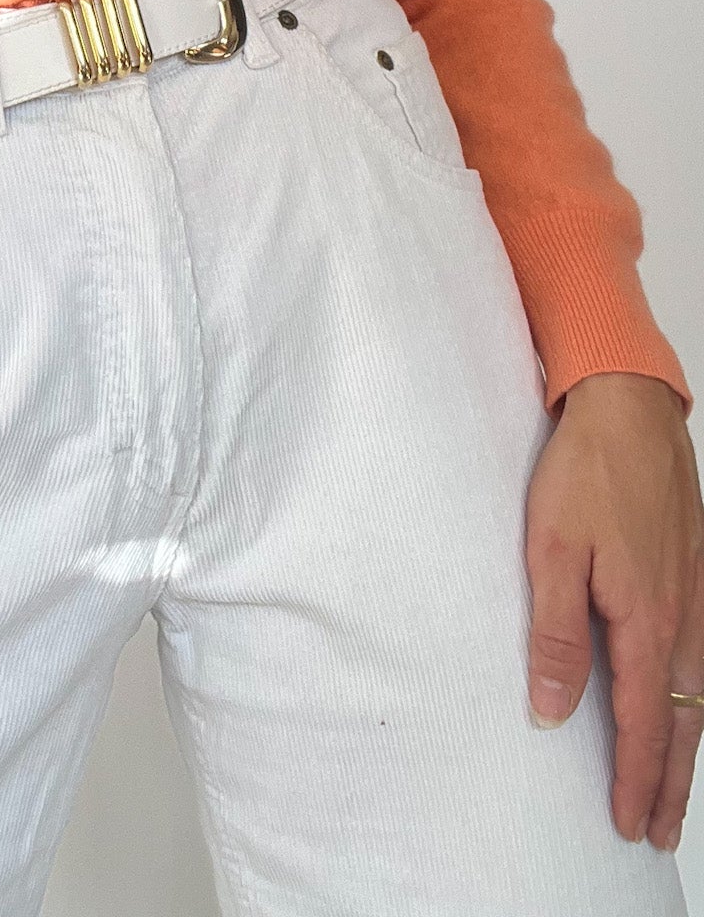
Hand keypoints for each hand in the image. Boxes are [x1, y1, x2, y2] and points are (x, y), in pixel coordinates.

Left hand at [525, 372, 703, 851]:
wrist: (628, 408)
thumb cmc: (585, 471)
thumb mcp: (551, 551)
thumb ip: (556, 635)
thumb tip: (555, 712)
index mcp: (645, 619)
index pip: (645, 723)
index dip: (637, 778)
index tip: (630, 823)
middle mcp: (682, 616)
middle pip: (682, 721)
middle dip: (670, 782)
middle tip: (658, 831)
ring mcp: (695, 594)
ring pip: (698, 691)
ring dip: (685, 745)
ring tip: (671, 786)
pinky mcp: (692, 571)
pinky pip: (700, 655)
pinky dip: (694, 697)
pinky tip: (683, 702)